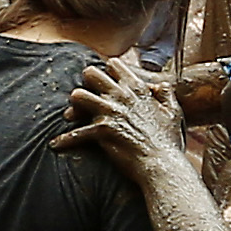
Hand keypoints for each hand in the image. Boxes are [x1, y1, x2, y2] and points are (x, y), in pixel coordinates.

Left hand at [51, 55, 185, 181]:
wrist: (163, 165)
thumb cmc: (169, 142)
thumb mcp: (174, 112)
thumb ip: (166, 94)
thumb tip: (160, 86)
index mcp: (137, 88)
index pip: (114, 65)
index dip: (107, 72)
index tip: (104, 83)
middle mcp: (121, 96)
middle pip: (90, 73)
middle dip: (85, 84)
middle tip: (86, 97)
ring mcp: (110, 112)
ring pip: (78, 95)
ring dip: (74, 106)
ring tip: (71, 116)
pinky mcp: (102, 131)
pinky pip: (75, 133)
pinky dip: (65, 140)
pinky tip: (56, 145)